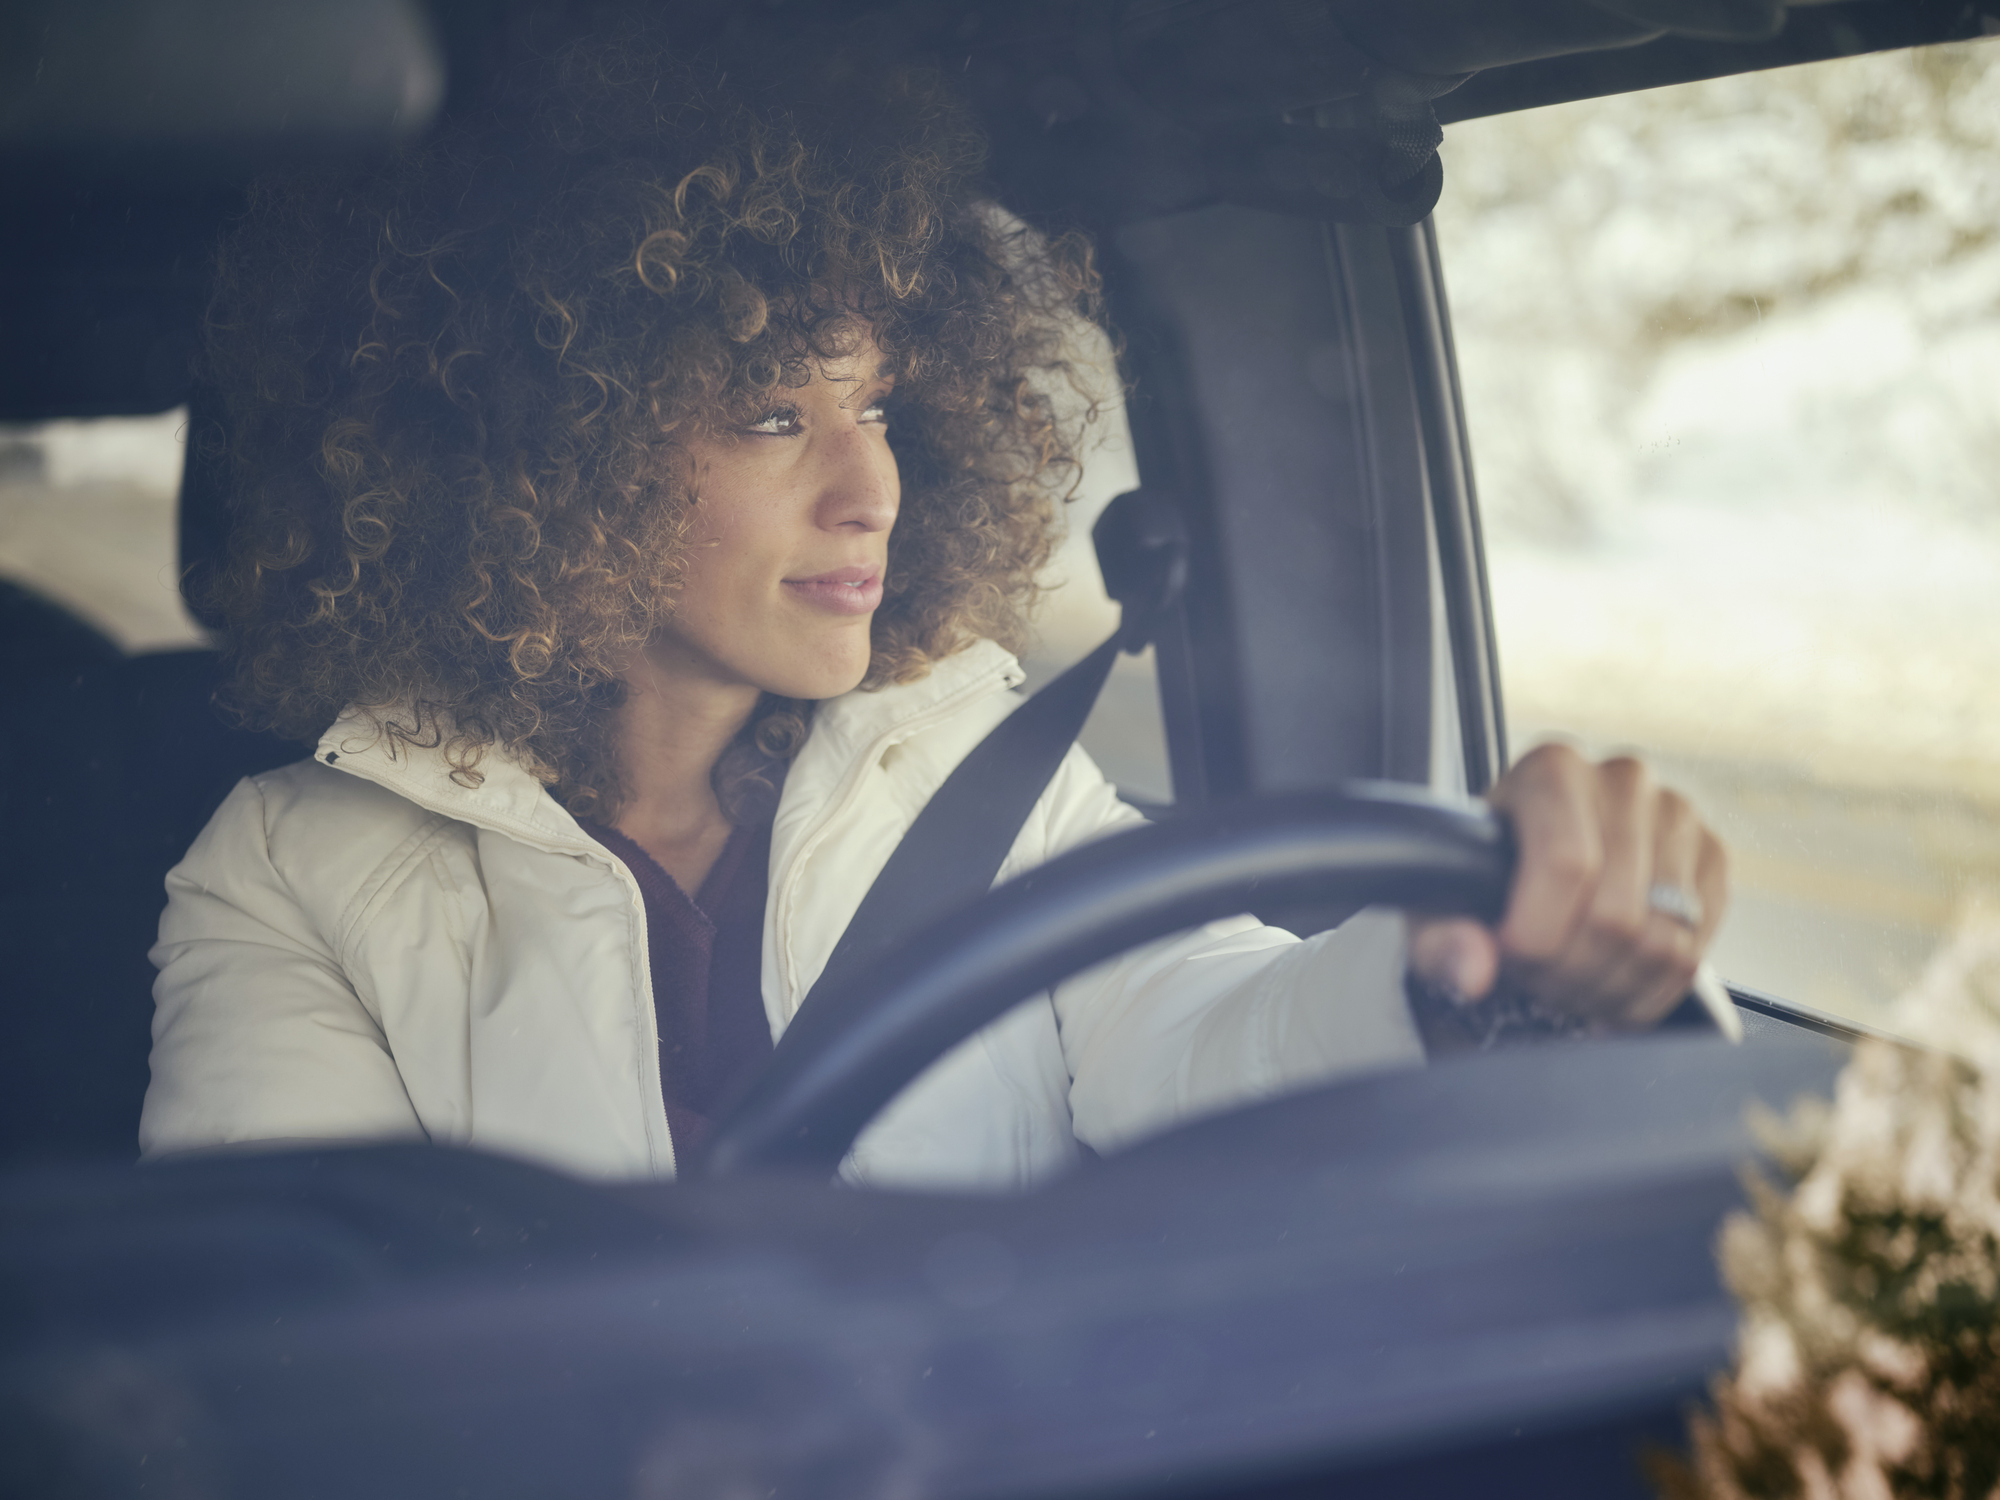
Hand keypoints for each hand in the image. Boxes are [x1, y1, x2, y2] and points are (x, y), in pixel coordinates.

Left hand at [1408, 743, 1728, 1029]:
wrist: (1532, 864)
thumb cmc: (1483, 878)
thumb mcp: (1439, 905)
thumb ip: (1439, 940)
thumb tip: (1473, 971)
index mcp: (1552, 769)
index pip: (1567, 864)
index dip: (1538, 935)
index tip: (1511, 958)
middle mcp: (1623, 780)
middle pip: (1617, 914)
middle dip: (1570, 972)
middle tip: (1540, 979)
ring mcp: (1677, 816)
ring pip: (1662, 941)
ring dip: (1610, 988)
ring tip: (1571, 984)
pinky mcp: (1712, 858)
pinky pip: (1696, 951)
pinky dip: (1650, 990)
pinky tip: (1611, 981)